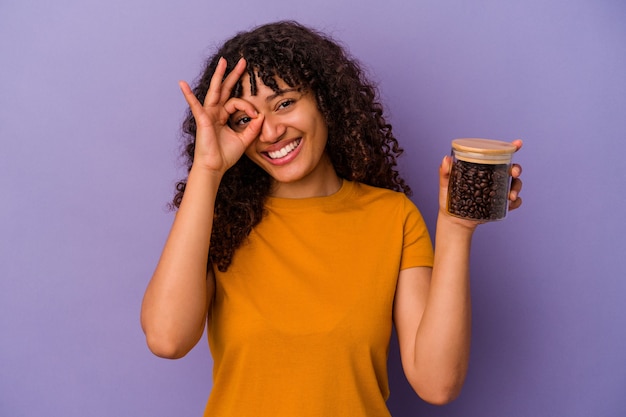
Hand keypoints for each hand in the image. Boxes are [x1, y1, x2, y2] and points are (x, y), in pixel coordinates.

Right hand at [179, 57, 263, 173]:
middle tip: (242, 61)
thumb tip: (261, 116)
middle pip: (225, 89)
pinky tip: (182, 84)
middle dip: (234, 75)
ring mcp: (208, 114)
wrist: (214, 167)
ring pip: (215, 91)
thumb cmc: (225, 155)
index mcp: (224, 116)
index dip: (248, 106)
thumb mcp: (244, 140)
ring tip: (223, 62)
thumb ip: (253, 128)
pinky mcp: (202, 120)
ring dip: (219, 76)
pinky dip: (188, 95)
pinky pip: (195, 105)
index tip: (256, 114)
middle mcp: (215, 113)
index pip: (237, 102)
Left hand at [438, 139, 523, 228]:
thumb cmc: (449, 199)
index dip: (511, 147)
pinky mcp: (501, 205)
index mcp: (484, 169)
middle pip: (511, 169)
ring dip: (516, 187)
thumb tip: (446, 159)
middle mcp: (494, 178)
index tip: (518, 143)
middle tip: (513, 173)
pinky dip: (516, 202)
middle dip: (516, 169)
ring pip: (515, 184)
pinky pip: (515, 202)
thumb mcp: (446, 184)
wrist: (453, 220)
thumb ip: (445, 172)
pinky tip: (510, 204)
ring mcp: (499, 191)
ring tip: (510, 196)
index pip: (499, 155)